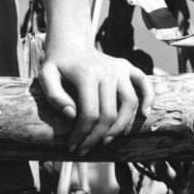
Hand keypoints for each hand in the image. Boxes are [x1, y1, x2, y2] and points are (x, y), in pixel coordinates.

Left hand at [38, 41, 152, 151]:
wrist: (71, 44)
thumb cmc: (57, 65)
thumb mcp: (45, 76)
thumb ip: (54, 96)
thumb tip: (71, 115)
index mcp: (87, 74)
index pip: (90, 113)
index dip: (82, 135)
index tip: (73, 147)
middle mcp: (107, 71)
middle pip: (109, 113)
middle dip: (97, 137)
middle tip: (86, 149)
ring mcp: (120, 69)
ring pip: (129, 103)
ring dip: (120, 127)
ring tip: (106, 140)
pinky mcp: (128, 67)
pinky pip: (144, 83)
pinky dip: (149, 98)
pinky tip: (144, 115)